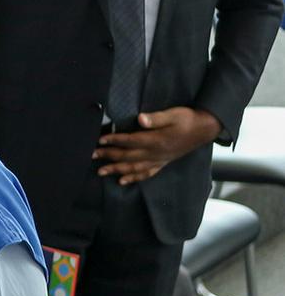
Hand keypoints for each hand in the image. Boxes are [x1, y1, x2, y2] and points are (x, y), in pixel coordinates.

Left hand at [92, 106, 221, 184]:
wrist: (205, 129)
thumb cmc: (188, 119)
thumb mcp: (174, 114)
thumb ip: (156, 118)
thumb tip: (140, 119)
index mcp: (157, 140)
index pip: (130, 141)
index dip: (114, 140)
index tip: (99, 140)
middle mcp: (156, 153)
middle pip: (127, 156)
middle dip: (108, 156)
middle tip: (91, 156)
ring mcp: (159, 160)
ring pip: (134, 168)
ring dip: (116, 170)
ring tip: (101, 171)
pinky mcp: (163, 163)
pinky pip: (146, 173)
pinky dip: (134, 178)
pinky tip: (122, 181)